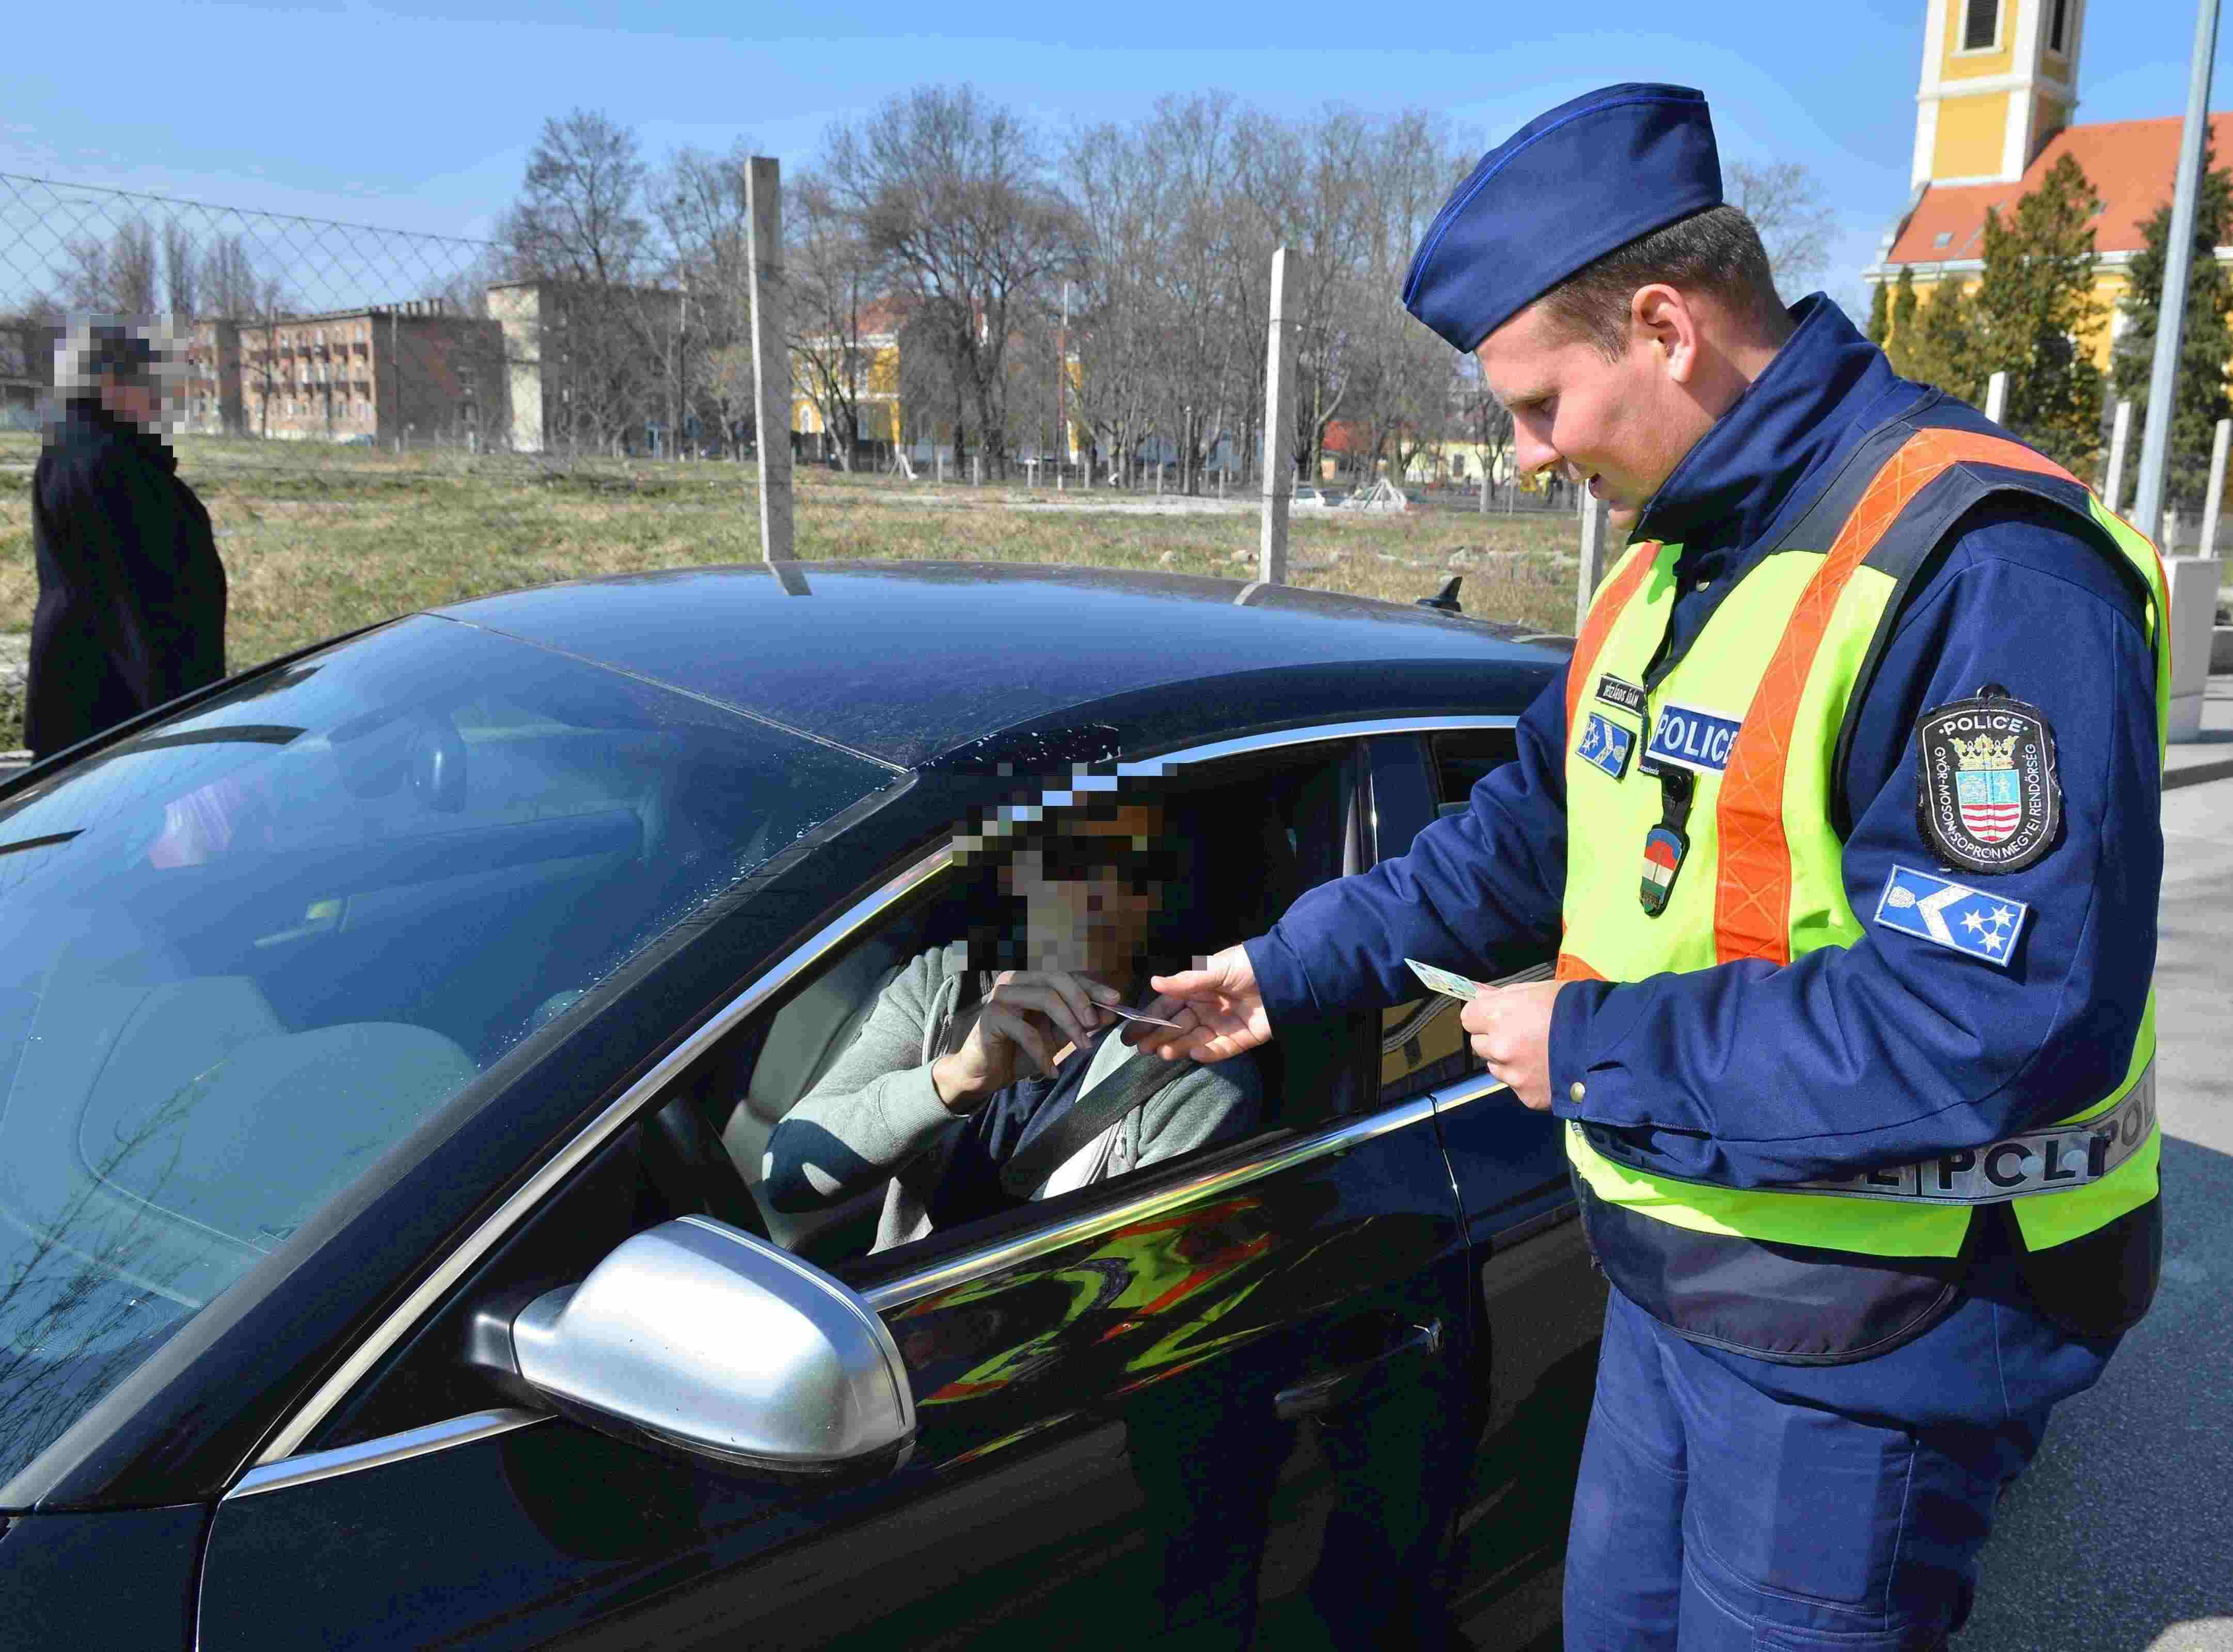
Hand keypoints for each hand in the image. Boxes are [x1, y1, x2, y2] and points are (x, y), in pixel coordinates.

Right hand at [931, 970, 1119, 1109]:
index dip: (1093, 987)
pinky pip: (1027, 1032)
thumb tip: (1110, 1013)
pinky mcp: (991, 1016)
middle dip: (1083, 1001)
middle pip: (1057, 979)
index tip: (1117, 1000)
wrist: (983, 1074)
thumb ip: (1079, 1023)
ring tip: (1083, 1047)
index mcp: (1030, 980)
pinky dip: (1044, 1054)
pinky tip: (1051, 1071)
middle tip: (1098, 1024)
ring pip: (1045, 998)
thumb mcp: (1056, 1037)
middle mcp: (1015, 980)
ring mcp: (1001, 996)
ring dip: (1070, 1025)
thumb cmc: (1019, 1052)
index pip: (1067, 976)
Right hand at [1125, 944, 1270, 1063]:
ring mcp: (1222, 1025)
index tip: (1130, 1033)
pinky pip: (1220, 1049)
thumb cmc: (1248, 966)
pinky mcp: (1240, 1039)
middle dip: (1158, 1037)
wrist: (1285, 976)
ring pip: (1195, 1040)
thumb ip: (1186, 981)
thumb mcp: (1216, 969)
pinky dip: (1207, 1053)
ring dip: (1178, 1047)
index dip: (1148, 1019)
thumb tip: (1154, 983)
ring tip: (1162, 1052)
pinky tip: (1193, 1054)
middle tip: (1140, 1049)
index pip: (1167, 1007)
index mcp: (1196, 990)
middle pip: (1177, 1026)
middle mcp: (1206, 1009)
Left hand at [1458, 981, 1564, 1110]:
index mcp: (1499, 1017)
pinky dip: (1528, 1080)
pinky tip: (1550, 1071)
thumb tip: (1477, 994)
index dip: (1482, 1016)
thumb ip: (1504, 995)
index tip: (1497, 1016)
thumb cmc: (1576, 1008)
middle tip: (1522, 1035)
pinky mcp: (1527, 1097)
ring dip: (1509, 1061)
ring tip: (1539, 1054)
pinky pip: (1517, 1087)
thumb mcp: (1540, 990)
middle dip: (1494, 1039)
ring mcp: (1513, 1075)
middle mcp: (1499, 1048)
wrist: (1610, 1045)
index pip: (1468, 1018)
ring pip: (1496, 1068)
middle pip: (1478, 1045)